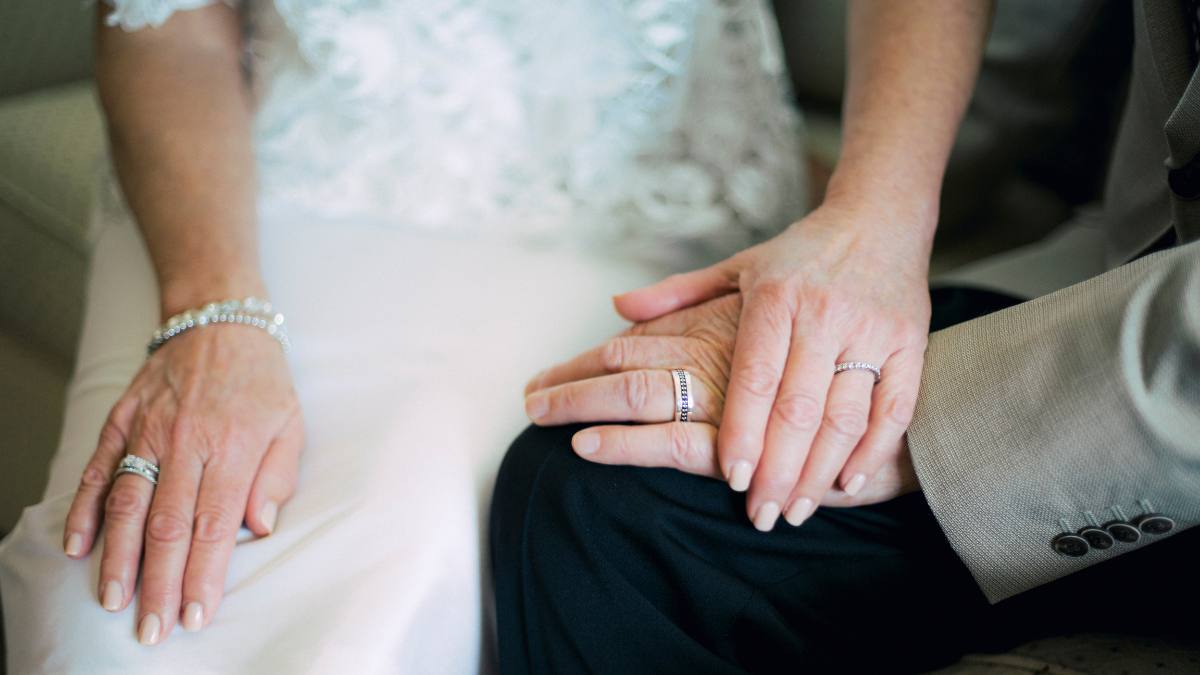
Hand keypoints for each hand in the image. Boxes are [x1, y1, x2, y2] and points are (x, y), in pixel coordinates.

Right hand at [62, 325, 303, 644]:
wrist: (219, 318)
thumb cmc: (261, 378)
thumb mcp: (290, 423)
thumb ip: (276, 477)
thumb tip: (261, 528)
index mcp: (231, 448)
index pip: (214, 525)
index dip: (203, 575)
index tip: (196, 614)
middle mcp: (186, 442)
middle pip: (167, 525)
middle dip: (160, 583)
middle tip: (153, 627)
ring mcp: (148, 431)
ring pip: (127, 503)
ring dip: (119, 556)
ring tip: (115, 599)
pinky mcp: (121, 420)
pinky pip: (98, 469)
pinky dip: (84, 508)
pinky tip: (77, 545)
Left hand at [524, 292, 919, 507]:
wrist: (880, 218)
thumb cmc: (800, 254)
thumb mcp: (738, 267)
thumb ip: (678, 293)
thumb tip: (618, 308)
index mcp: (776, 297)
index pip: (756, 377)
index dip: (745, 432)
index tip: (732, 478)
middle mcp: (823, 314)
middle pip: (798, 408)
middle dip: (778, 469)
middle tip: (760, 515)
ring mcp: (871, 330)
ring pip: (846, 416)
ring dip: (820, 471)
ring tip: (794, 510)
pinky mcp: (910, 344)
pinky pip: (894, 408)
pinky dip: (872, 451)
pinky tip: (848, 485)